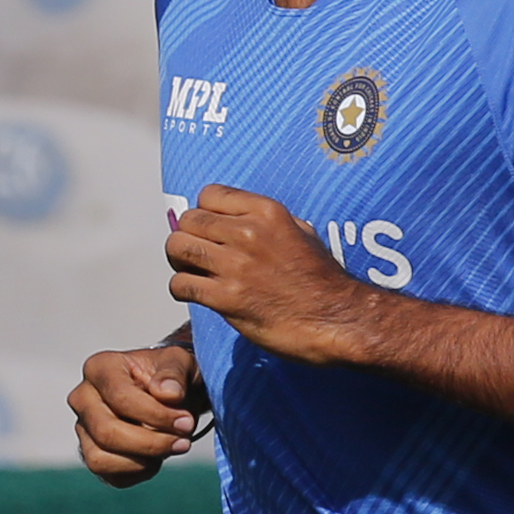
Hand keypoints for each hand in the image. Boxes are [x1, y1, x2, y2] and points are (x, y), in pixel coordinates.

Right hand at [71, 343, 204, 487]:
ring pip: (99, 459)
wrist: (170, 395)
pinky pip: (109, 475)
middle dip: (150, 443)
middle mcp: (83, 398)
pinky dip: (138, 472)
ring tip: (170, 448)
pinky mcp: (92, 453)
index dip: (156, 414)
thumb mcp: (180, 363)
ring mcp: (84, 428)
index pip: (120, 397)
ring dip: (142, 461)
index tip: (187, 421)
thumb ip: (175, 373)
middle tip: (183, 441)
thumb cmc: (172, 376)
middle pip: (106, 431)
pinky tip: (157, 457)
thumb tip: (168, 394)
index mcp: (99, 368)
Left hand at [166, 184, 372, 365]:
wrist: (336, 319)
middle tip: (195, 252)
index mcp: (267, 212)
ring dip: (179, 259)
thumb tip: (235, 217)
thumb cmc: (321, 280)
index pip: (209, 194)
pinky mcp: (226, 298)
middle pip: (189, 220)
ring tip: (190, 269)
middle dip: (188, 235)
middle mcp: (248, 234)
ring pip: (177, 247)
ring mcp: (236, 266)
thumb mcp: (301, 232)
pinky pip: (181, 284)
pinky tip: (194, 292)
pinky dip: (181, 288)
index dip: (204, 211)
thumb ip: (266, 221)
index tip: (209, 227)